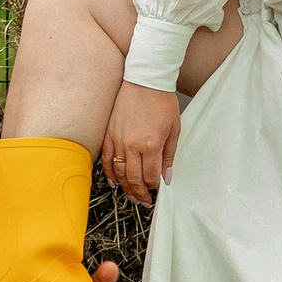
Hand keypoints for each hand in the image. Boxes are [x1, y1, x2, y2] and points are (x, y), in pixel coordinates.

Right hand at [102, 81, 179, 204]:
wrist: (146, 80)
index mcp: (151, 145)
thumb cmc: (162, 102)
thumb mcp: (174, 130)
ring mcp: (118, 140)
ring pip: (119, 172)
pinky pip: (106, 159)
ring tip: (131, 195)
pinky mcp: (109, 133)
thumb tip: (166, 177)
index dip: (154, 187)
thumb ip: (169, 156)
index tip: (157, 191)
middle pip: (133, 179)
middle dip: (139, 193)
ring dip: (125, 187)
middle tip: (144, 202)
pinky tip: (113, 182)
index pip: (150, 176)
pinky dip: (109, 172)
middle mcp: (132, 145)